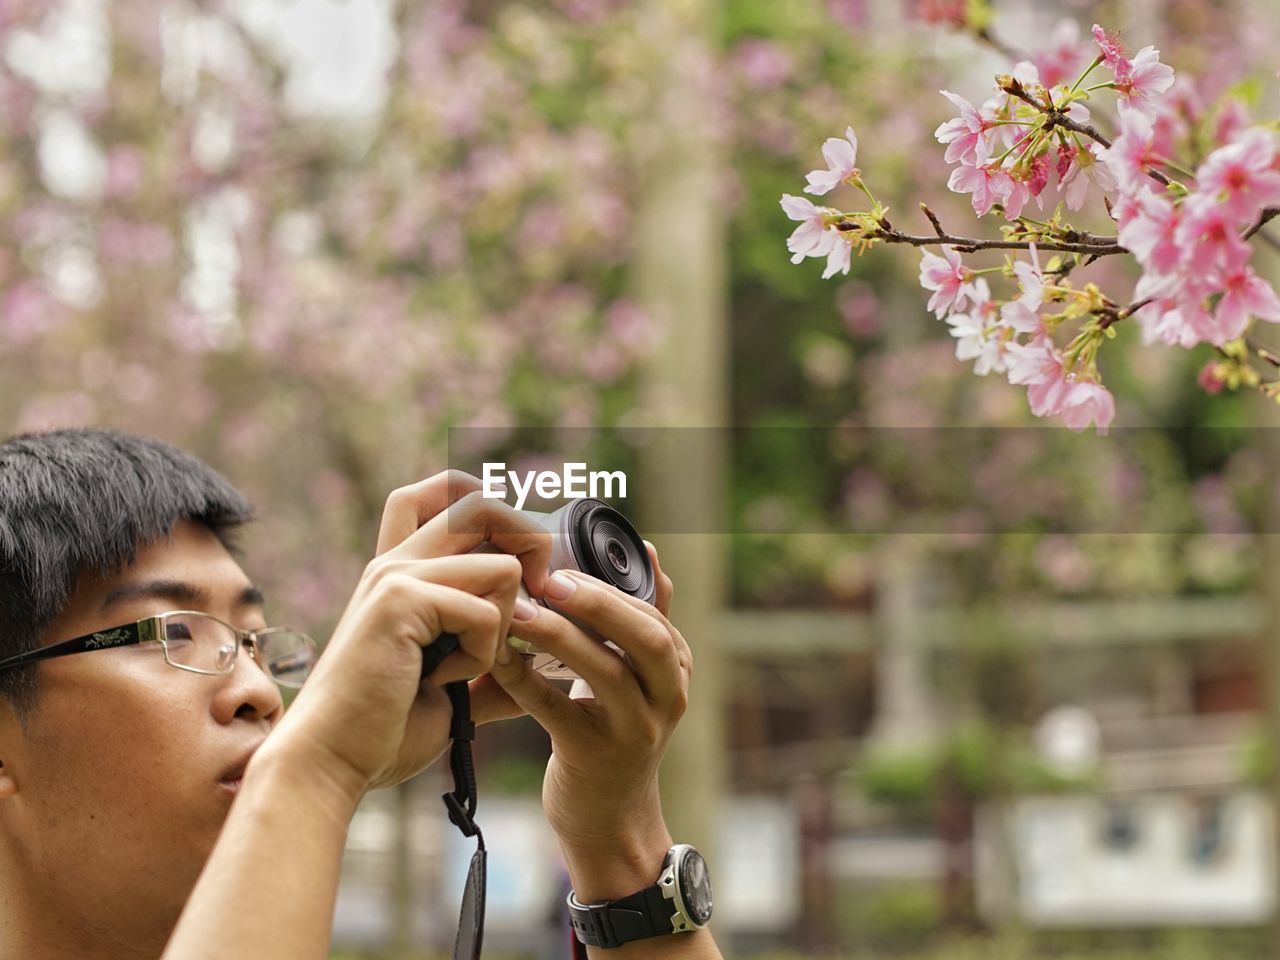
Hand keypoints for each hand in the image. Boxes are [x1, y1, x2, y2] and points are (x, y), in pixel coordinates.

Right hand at [259, 471, 552, 804]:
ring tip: (466, 663)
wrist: (331, 763)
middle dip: (528, 544)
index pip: (440, 492)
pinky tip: (443, 680)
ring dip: (504, 623)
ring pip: (504, 564)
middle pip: (482, 503)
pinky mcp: (400, 598)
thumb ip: (497, 664)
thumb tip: (547, 660)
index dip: (490, 506)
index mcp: (402, 572)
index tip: (519, 563)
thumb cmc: (383, 731)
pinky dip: (482, 655)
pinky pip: (486, 611)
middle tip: (530, 601)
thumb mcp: (453, 689)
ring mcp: (396, 574)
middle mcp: (397, 561)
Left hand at [490, 543, 688, 898]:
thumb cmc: (617, 730)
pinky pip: (556, 711)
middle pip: (647, 639)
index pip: (653, 614)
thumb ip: (644, 616)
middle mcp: (667, 699)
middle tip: (551, 579)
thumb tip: (646, 548)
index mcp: (677, 670)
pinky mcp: (593, 757)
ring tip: (516, 611)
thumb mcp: (642, 676)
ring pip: (605, 672)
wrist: (610, 819)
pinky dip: (525, 680)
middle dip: (600, 603)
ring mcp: (634, 731)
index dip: (610, 584)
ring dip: (558, 636)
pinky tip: (498, 657)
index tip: (563, 561)